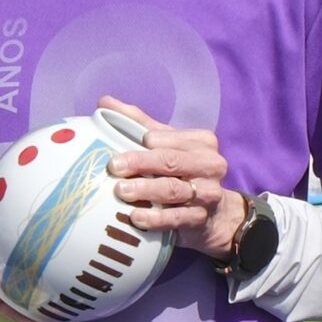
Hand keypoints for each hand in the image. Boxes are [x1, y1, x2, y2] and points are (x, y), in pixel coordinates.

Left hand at [102, 97, 245, 258]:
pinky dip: (155, 218)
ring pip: (174, 189)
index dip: (144, 141)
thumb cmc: (184, 172)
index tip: (118, 144)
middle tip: (114, 166)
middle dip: (141, 162)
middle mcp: (210, 164)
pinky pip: (176, 218)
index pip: (169, 138)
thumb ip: (139, 124)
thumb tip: (105, 102)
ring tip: (121, 191)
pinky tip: (136, 218)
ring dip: (146, 190)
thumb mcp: (168, 145)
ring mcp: (208, 193)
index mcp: (202, 142)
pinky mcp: (201, 218)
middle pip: (171, 161)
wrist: (216, 214)